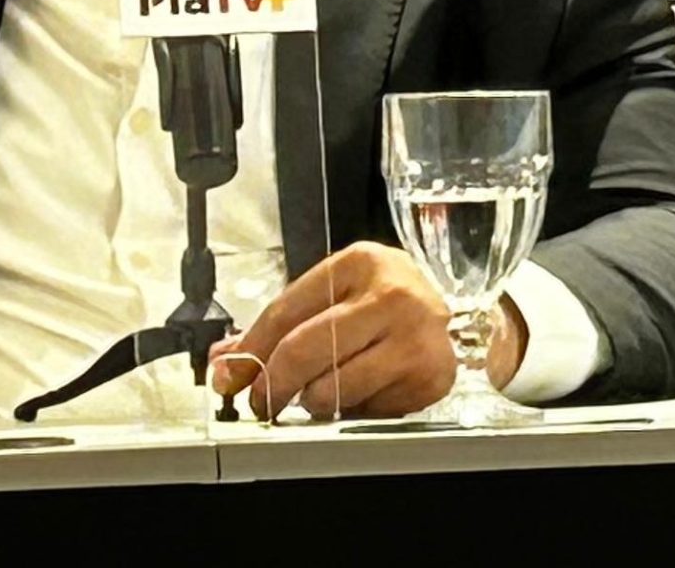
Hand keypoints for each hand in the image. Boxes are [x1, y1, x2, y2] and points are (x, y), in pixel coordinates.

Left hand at [206, 242, 525, 421]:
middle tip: (263, 402)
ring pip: (332, 388)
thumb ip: (281, 325)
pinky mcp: (430, 375)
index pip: (286, 311)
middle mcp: (392, 294)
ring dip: (314, 402)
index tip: (229, 378)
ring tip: (320, 393)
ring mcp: (415, 336)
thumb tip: (224, 359)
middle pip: (305, 349)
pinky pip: (366, 410)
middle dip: (272, 385)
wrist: (450, 315)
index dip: (250, 351)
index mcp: (359, 263)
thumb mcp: (334, 298)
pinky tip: (363, 392)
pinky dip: (354, 411)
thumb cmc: (383, 304)